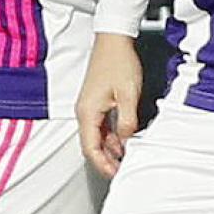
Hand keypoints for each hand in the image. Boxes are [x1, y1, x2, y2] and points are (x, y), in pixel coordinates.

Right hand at [75, 33, 142, 178]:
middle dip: (106, 160)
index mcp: (88, 111)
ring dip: (110, 148)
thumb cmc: (118, 61)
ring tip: (125, 158)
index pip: (90, 148)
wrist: (113, 40)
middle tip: (121, 170)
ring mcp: (89, 106)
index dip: (103, 164)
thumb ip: (127, 121)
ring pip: (97, 136)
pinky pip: (100, 125)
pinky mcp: (95, 101)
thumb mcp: (128, 94)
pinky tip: (124, 139)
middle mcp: (84, 111)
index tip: (116, 173)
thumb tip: (127, 140)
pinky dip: (111, 136)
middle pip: (91, 145)